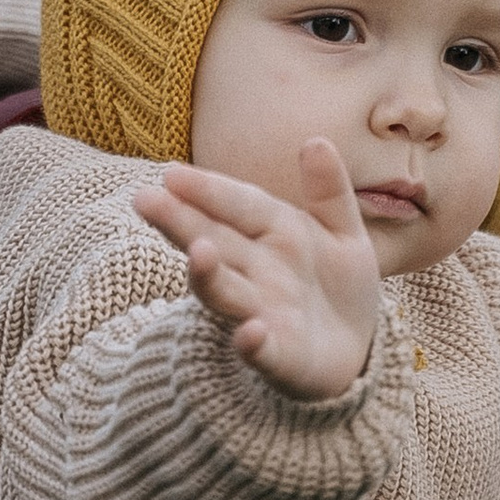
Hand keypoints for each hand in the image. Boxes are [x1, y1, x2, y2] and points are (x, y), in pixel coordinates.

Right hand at [133, 141, 383, 401]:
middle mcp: (258, 273)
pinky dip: (252, 344)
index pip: (238, 205)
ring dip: (209, 276)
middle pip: (215, 243)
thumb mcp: (342, 231)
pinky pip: (262, 352)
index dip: (208, 190)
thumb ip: (328, 191)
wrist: (355, 351)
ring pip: (227, 294)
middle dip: (181, 223)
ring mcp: (263, 315)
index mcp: (274, 234)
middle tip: (143, 200)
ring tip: (197, 251)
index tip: (171, 173)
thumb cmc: (336, 284)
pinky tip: (249, 332)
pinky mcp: (279, 358)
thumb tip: (315, 140)